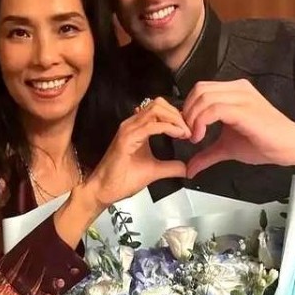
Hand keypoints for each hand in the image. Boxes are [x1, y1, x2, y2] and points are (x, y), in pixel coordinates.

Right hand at [82, 97, 190, 211]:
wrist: (105, 190)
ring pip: (156, 109)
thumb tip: (187, 168)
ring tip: (185, 132)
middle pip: (159, 104)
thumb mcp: (154, 171)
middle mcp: (132, 124)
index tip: (189, 128)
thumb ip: (171, 167)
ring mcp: (128, 129)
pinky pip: (151, 125)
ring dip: (175, 119)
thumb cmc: (122, 179)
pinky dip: (168, 127)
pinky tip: (178, 135)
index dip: (177, 115)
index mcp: (138, 128)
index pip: (160, 109)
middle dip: (178, 114)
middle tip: (190, 129)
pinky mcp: (127, 139)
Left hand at [182, 80, 294, 179]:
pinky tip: (201, 137)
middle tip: (188, 134)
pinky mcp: (245, 109)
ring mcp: (242, 97)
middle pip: (199, 90)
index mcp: (233, 92)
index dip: (188, 108)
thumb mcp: (227, 148)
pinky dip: (201, 122)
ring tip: (195, 137)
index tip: (187, 130)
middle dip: (187, 113)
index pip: (200, 90)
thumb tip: (190, 169)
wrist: (290, 147)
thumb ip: (207, 154)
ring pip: (204, 97)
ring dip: (193, 118)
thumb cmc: (264, 143)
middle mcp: (237, 89)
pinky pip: (214, 109)